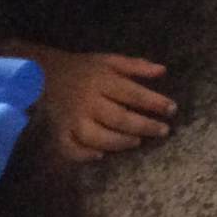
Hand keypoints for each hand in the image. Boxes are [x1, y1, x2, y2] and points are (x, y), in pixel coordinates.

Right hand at [24, 46, 174, 159]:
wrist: (44, 74)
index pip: (133, 93)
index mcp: (102, 81)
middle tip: (163, 131)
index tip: (172, 109)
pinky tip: (100, 156)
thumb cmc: (85, 68)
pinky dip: (83, 155)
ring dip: (119, 142)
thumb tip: (163, 71)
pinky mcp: (59, 131)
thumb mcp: (110, 60)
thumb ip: (136, 65)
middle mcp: (88, 102)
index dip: (154, 102)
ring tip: (138, 142)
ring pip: (96, 136)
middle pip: (118, 118)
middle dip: (143, 126)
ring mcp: (72, 119)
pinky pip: (69, 148)